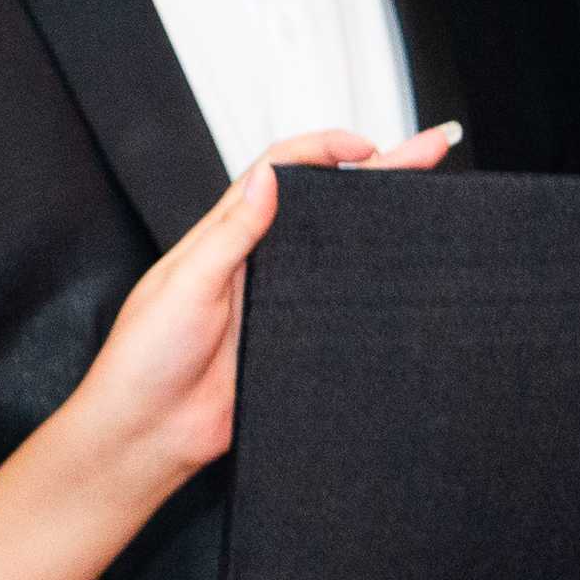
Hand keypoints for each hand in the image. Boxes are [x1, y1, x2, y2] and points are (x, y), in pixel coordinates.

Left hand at [60, 127, 447, 482]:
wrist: (149, 434)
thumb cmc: (145, 359)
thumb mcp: (184, 284)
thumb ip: (231, 231)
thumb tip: (271, 176)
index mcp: (225, 235)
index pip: (282, 170)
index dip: (325, 148)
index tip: (368, 145)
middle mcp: (257, 262)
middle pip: (326, 204)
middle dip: (379, 172)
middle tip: (431, 150)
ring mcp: (280, 302)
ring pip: (341, 251)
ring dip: (384, 224)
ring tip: (434, 198)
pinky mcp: (294, 343)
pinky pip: (341, 309)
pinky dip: (376, 292)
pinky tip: (410, 278)